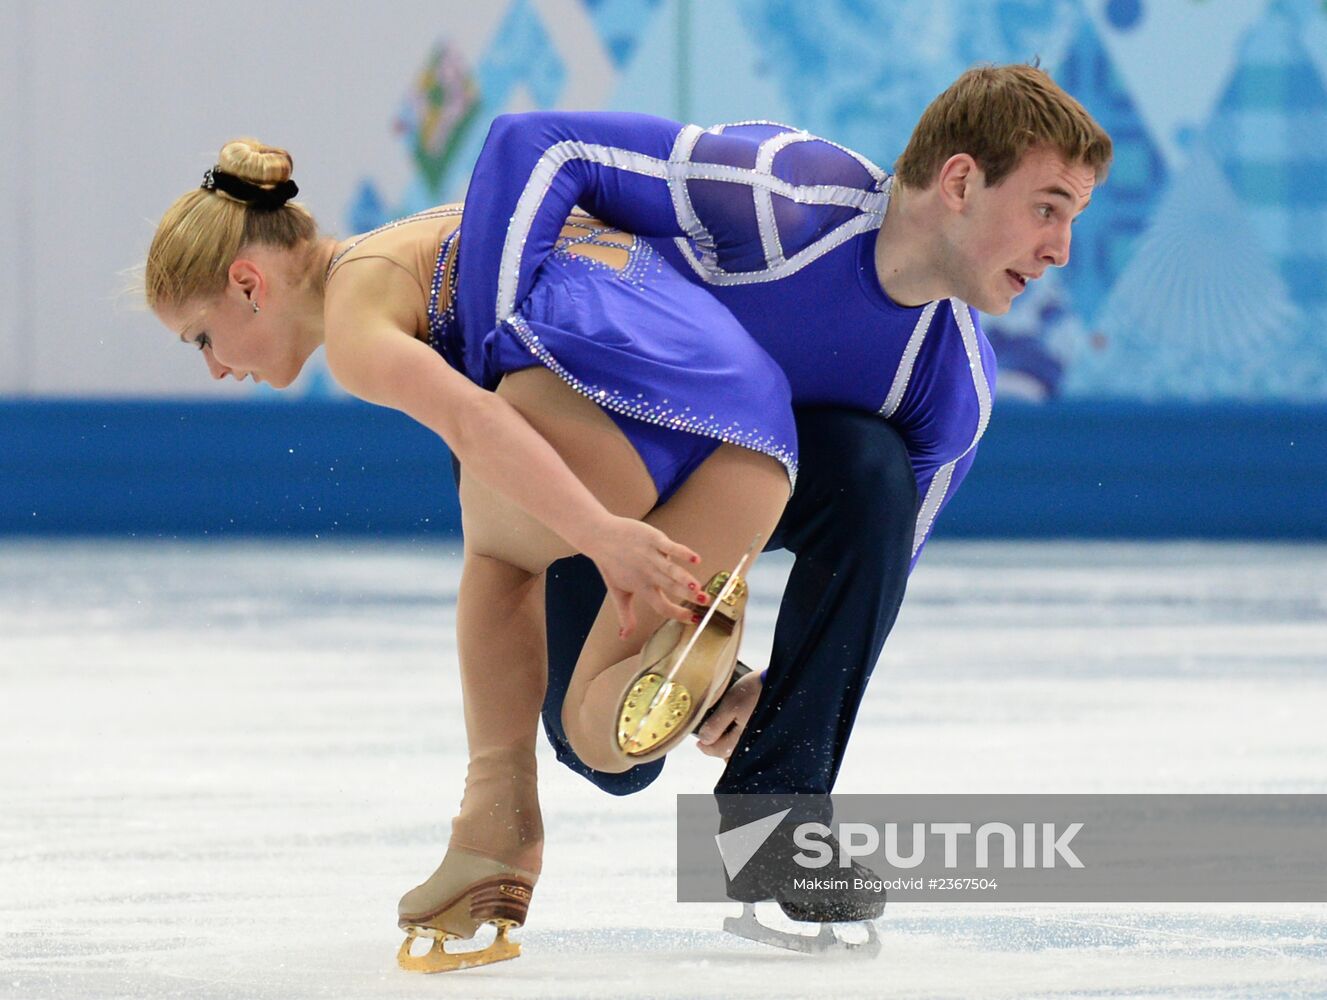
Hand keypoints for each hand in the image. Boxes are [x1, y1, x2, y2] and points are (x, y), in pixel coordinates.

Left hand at [584, 516, 702, 637]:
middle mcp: (648, 574)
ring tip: (697, 587)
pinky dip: (682, 553)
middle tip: (705, 602)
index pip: (662, 605)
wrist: (599, 536)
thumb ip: (625, 616)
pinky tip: (696, 560)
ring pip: (670, 569)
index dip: (677, 614)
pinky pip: (669, 547)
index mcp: (642, 587)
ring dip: (684, 578)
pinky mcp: (652, 539)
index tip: (694, 619)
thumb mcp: (618, 593)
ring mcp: (651, 556)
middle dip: (688, 595)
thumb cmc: (610, 565)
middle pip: (670, 587)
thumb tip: (624, 637)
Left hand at [696, 669, 762, 758]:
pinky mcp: (769, 732)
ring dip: (732, 746)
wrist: (780, 683)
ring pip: (742, 751)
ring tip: (724, 736)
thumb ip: (715, 725)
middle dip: (719, 749)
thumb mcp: (729, 705)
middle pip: (731, 756)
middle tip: (710, 739)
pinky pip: (752, 744)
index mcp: (740, 739)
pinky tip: (740, 731)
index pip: (718, 750)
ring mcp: (762, 740)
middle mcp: (752, 744)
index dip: (705, 747)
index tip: (699, 742)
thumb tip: (704, 740)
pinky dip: (743, 741)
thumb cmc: (754, 691)